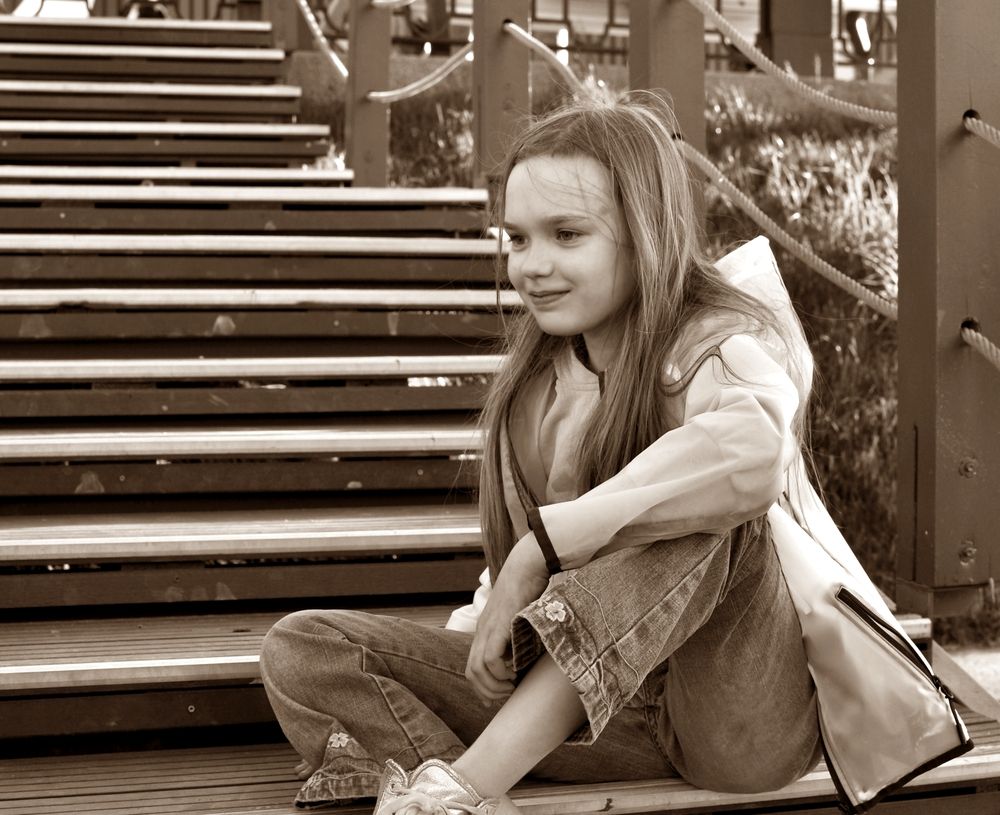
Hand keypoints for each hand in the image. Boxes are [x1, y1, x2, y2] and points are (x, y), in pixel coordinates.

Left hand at [465, 532, 549, 702]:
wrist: (527, 563)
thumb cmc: (529, 587)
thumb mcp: (519, 615)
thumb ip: (517, 633)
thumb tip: (527, 653)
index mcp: (485, 629)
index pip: (472, 667)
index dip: (483, 687)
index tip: (499, 695)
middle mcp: (482, 630)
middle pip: (471, 673)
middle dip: (487, 691)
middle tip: (507, 694)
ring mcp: (488, 628)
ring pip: (478, 669)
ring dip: (494, 685)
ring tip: (512, 685)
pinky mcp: (499, 625)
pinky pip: (490, 657)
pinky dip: (499, 671)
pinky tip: (514, 670)